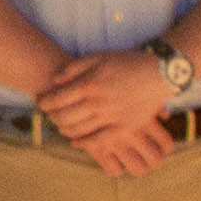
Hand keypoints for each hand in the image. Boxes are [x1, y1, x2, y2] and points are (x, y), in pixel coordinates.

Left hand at [35, 50, 178, 175]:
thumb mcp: (99, 58)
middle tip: (49, 116)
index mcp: (89, 84)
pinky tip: (76, 142)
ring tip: (60, 127)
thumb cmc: (127, 63)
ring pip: (78, 129)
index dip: (46, 102)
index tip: (41, 103)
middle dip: (52, 117)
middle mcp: (97, 102)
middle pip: (64, 116)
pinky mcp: (124, 127)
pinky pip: (100, 140)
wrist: (159, 74)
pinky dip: (84, 143)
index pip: (57, 98)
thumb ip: (74, 68)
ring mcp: (110, 116)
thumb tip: (55, 81)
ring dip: (64, 129)